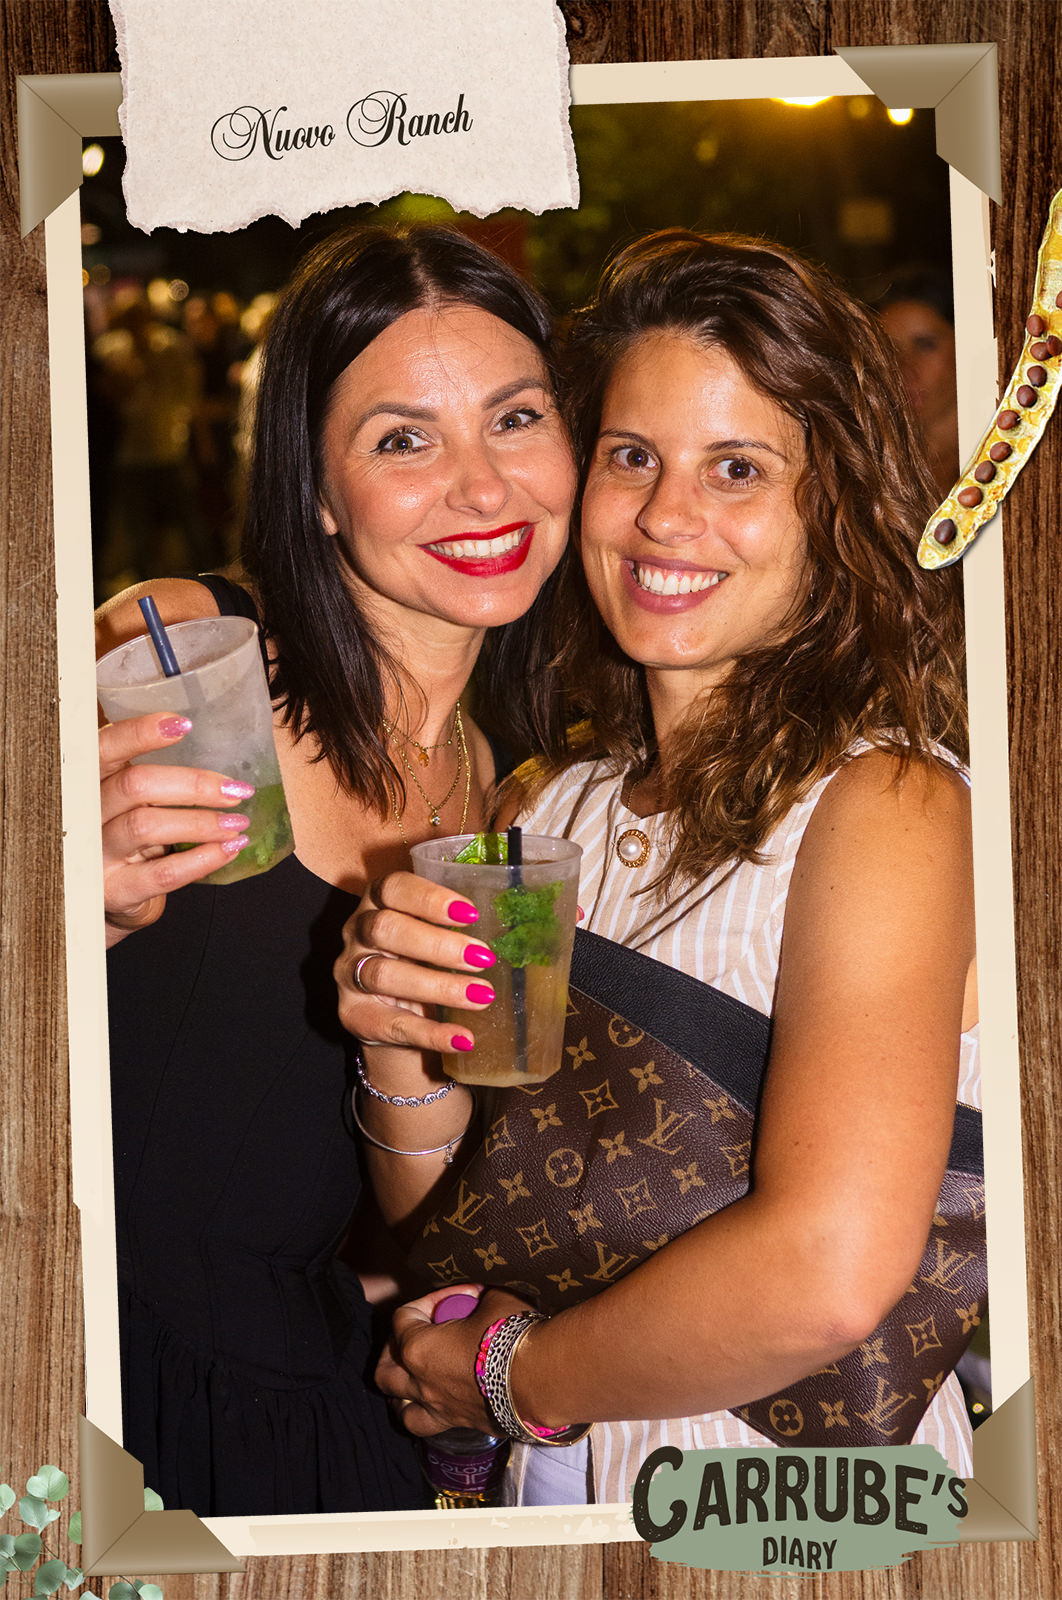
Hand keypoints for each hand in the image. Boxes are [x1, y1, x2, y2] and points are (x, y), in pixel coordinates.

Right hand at [101, 712, 254, 944]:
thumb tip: (221, 760)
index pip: (106, 747)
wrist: (114, 895)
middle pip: (134, 785)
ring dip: (201, 822)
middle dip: (193, 784)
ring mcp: (96, 853)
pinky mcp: (115, 889)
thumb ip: (157, 777)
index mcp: (92, 780)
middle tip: (235, 790)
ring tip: (238, 823)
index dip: (140, 733)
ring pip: (146, 825)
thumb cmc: (130, 836)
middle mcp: (86, 813)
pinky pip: (162, 873)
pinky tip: (228, 849)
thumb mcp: (134, 801)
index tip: (184, 724)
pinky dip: (201, 859)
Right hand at [335, 871, 497, 1052]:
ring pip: (384, 975)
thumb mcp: (439, 937)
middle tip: (483, 958)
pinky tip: (463, 1038)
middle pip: (386, 929)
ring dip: (439, 986)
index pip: (393, 887)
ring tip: (483, 996)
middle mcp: (357, 932)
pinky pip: (390, 1025)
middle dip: (438, 944)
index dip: (429, 897)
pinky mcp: (353, 1016)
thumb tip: (545, 922)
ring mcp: (349, 975)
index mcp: (378, 901)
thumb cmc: (426, 962)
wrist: (400, 1019)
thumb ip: (469, 926)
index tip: (471, 913)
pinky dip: (430, 1034)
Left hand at [375, 1284, 535, 1435]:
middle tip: (413, 1337)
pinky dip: (427, 1413)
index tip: (453, 1296)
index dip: (425, 1301)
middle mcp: (421, 1382)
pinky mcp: (459, 1425)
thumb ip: (479, 1296)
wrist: (540, 1380)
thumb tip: (481, 1295)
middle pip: (385, 1371)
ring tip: (413, 1379)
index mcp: (419, 1349)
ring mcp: (438, 1408)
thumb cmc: (511, 1335)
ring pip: (399, 1408)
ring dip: (401, 1392)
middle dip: (392, 1351)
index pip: (402, 1319)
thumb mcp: (494, 1299)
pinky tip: (441, 1400)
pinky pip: (429, 1425)